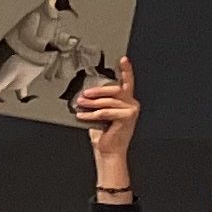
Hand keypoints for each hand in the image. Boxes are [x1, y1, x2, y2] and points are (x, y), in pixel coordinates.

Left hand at [74, 60, 140, 183]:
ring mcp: (131, 110)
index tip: (122, 59)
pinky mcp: (127, 117)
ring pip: (108, 101)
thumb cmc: (104, 134)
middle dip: (97, 91)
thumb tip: (85, 95)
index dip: (126, 70)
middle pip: (115, 90)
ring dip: (91, 104)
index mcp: (126, 101)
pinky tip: (82, 116)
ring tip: (80, 105)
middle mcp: (131, 103)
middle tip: (84, 95)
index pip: (127, 82)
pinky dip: (91, 114)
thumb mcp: (100, 115)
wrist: (109, 152)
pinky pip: (105, 112)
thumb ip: (99, 103)